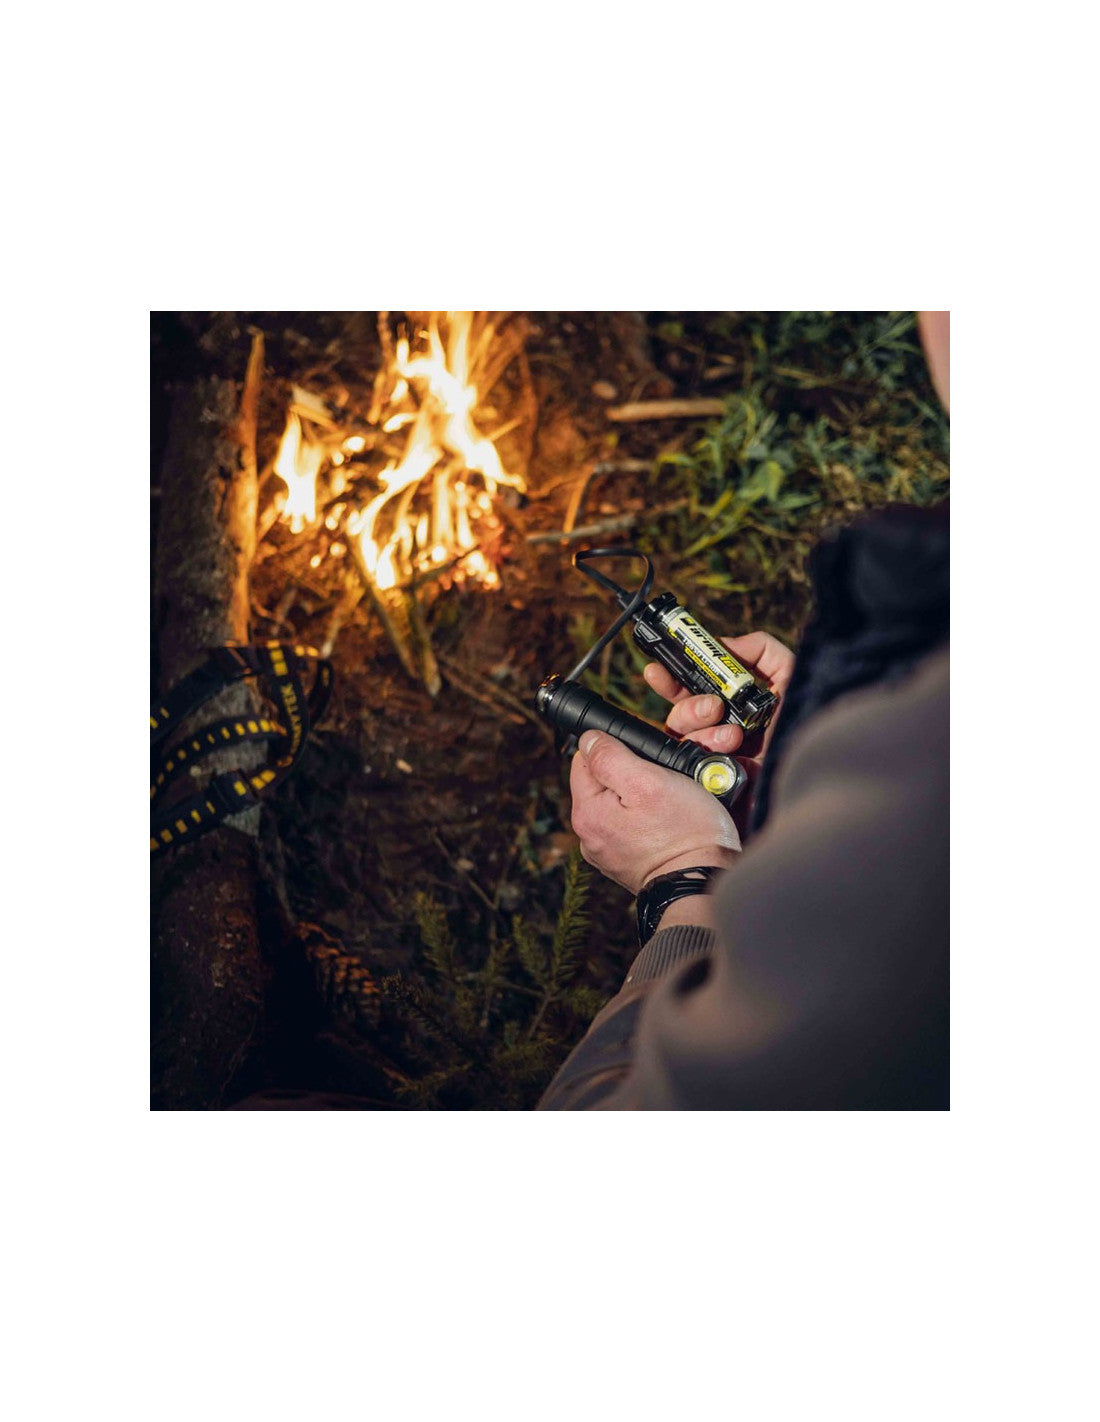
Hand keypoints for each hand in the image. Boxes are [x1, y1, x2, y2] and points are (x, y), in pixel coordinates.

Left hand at [569, 728, 740, 895]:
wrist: (706, 885)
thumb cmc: (685, 834)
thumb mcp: (648, 781)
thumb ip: (611, 757)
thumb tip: (589, 739)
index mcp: (587, 813)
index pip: (585, 758)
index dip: (615, 747)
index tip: (644, 757)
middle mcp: (591, 835)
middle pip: (603, 782)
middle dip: (631, 773)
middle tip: (664, 780)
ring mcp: (609, 852)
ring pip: (620, 804)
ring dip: (642, 796)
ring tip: (670, 802)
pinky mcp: (628, 862)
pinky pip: (633, 827)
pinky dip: (648, 820)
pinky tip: (668, 823)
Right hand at [642, 630, 794, 832]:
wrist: (807, 779)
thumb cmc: (803, 732)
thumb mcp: (792, 679)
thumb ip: (764, 651)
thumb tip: (724, 644)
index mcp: (731, 708)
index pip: (691, 689)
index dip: (673, 677)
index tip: (659, 668)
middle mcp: (717, 730)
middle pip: (678, 712)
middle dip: (687, 705)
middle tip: (713, 708)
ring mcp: (709, 758)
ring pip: (679, 736)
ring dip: (705, 731)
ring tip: (736, 737)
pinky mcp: (706, 781)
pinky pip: (685, 762)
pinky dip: (706, 753)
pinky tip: (732, 757)